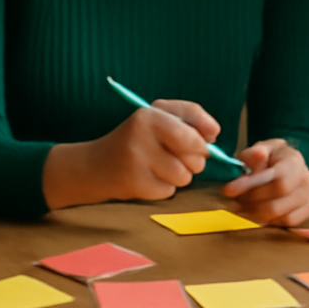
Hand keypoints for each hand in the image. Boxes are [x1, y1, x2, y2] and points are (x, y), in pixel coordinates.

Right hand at [42, 100, 215, 207]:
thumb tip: (214, 135)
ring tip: (158, 167)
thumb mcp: (157, 117)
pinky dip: (163, 188)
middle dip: (193, 161)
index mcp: (149, 114)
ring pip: (185, 177)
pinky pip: (169, 192)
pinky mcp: (135, 185)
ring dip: (178, 176)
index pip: (195, 132)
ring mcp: (137, 162)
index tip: (203, 142)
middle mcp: (141, 136)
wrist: (94, 166)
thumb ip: (189, 118)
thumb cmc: (136, 139)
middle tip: (174, 156)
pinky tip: (147, 178)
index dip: (204, 141)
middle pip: (196, 157)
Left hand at [221, 139, 308, 225]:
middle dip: (250, 202)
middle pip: (277, 200)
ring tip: (241, 207)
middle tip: (233, 200)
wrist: (285, 163)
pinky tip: (256, 213)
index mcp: (295, 161)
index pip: (276, 179)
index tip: (228, 190)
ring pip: (280, 214)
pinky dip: (268, 220)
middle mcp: (307, 179)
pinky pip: (286, 222)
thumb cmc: (270, 157)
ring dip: (255, 213)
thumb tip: (258, 154)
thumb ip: (255, 153)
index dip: (251, 187)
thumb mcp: (260, 149)